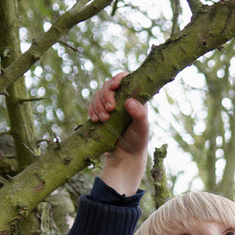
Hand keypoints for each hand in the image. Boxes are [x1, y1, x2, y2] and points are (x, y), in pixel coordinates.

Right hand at [92, 72, 149, 195]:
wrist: (125, 156)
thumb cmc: (138, 140)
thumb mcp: (142, 128)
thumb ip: (140, 114)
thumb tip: (129, 102)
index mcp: (134, 97)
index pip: (125, 79)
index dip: (118, 78)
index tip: (114, 86)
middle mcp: (122, 98)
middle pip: (108, 86)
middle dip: (106, 96)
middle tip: (110, 110)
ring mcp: (110, 105)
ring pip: (98, 95)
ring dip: (98, 105)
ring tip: (103, 120)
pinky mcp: (100, 113)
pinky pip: (92, 106)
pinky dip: (91, 111)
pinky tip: (95, 120)